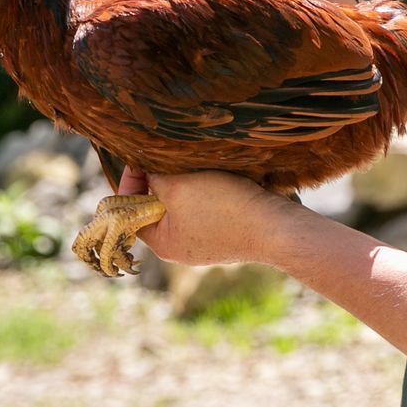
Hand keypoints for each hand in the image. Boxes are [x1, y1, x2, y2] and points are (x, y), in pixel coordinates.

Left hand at [120, 166, 292, 267]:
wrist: (275, 226)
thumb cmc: (223, 208)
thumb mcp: (177, 188)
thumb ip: (153, 180)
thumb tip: (145, 172)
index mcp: (163, 244)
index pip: (131, 211)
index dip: (132, 182)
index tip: (140, 158)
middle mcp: (181, 248)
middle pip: (157, 208)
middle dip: (160, 182)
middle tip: (166, 158)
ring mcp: (204, 243)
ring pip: (182, 206)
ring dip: (184, 185)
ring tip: (193, 168)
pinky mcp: (225, 234)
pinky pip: (205, 209)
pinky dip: (205, 192)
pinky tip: (215, 180)